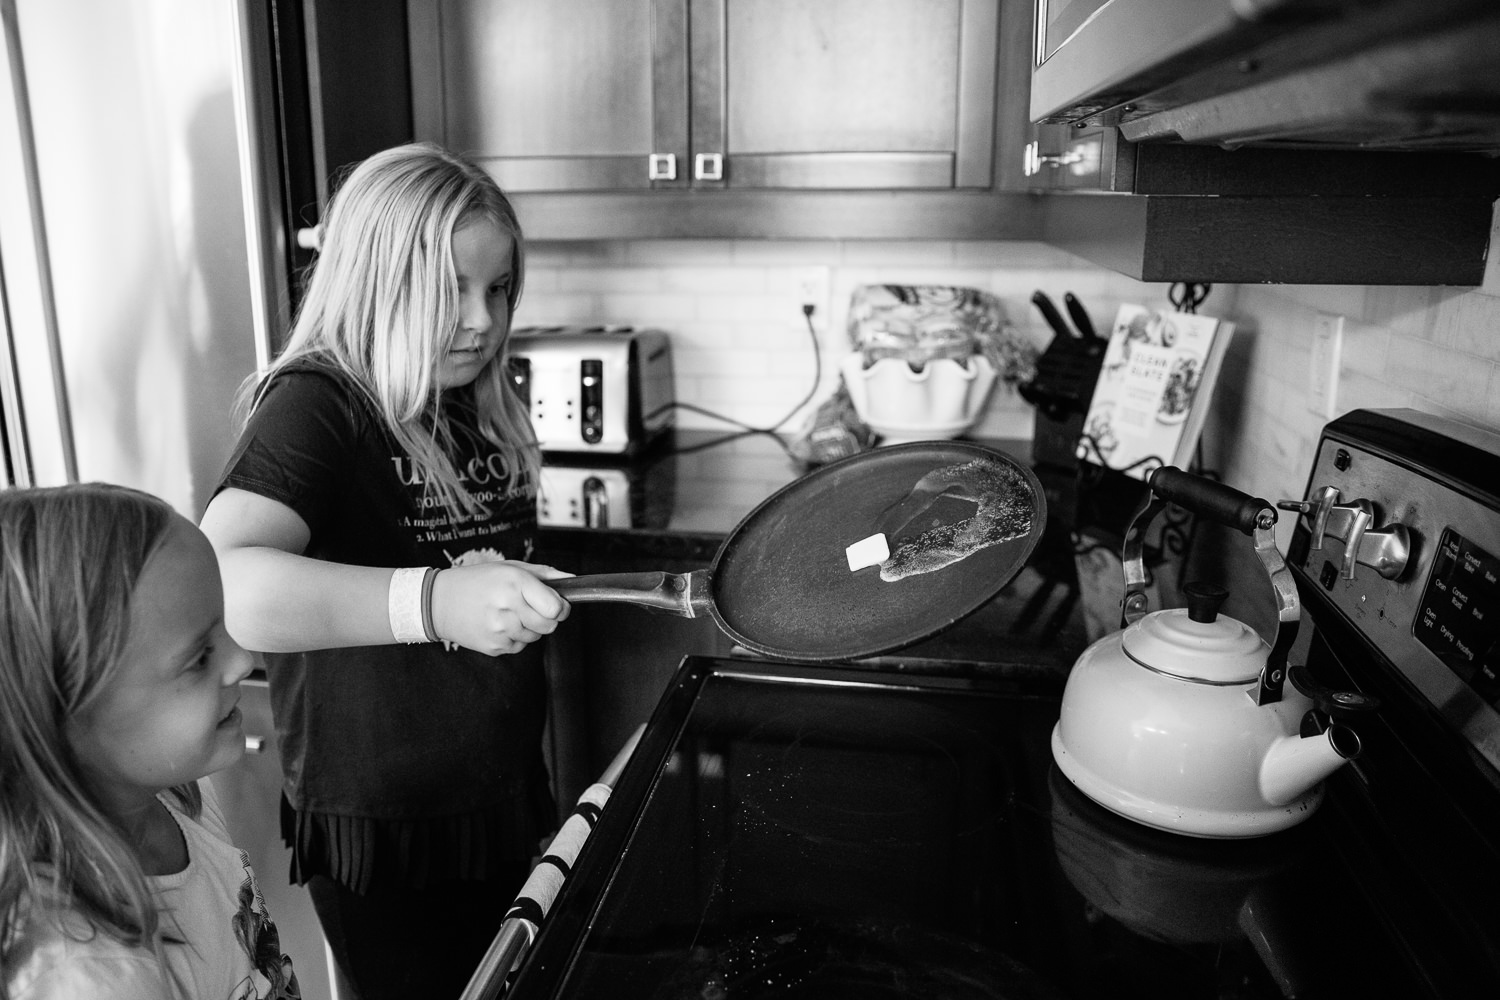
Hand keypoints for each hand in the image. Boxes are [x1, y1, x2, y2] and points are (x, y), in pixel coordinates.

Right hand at [429, 560, 571, 655]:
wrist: (439, 602)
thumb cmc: (477, 581)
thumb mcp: (510, 567)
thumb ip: (544, 574)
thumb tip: (572, 580)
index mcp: (515, 584)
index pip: (555, 608)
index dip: (561, 607)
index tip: (557, 604)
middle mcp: (508, 608)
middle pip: (549, 626)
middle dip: (547, 618)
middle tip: (531, 608)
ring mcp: (500, 630)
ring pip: (535, 637)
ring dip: (529, 627)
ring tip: (508, 613)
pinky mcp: (494, 647)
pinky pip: (519, 646)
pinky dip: (515, 637)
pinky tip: (499, 624)